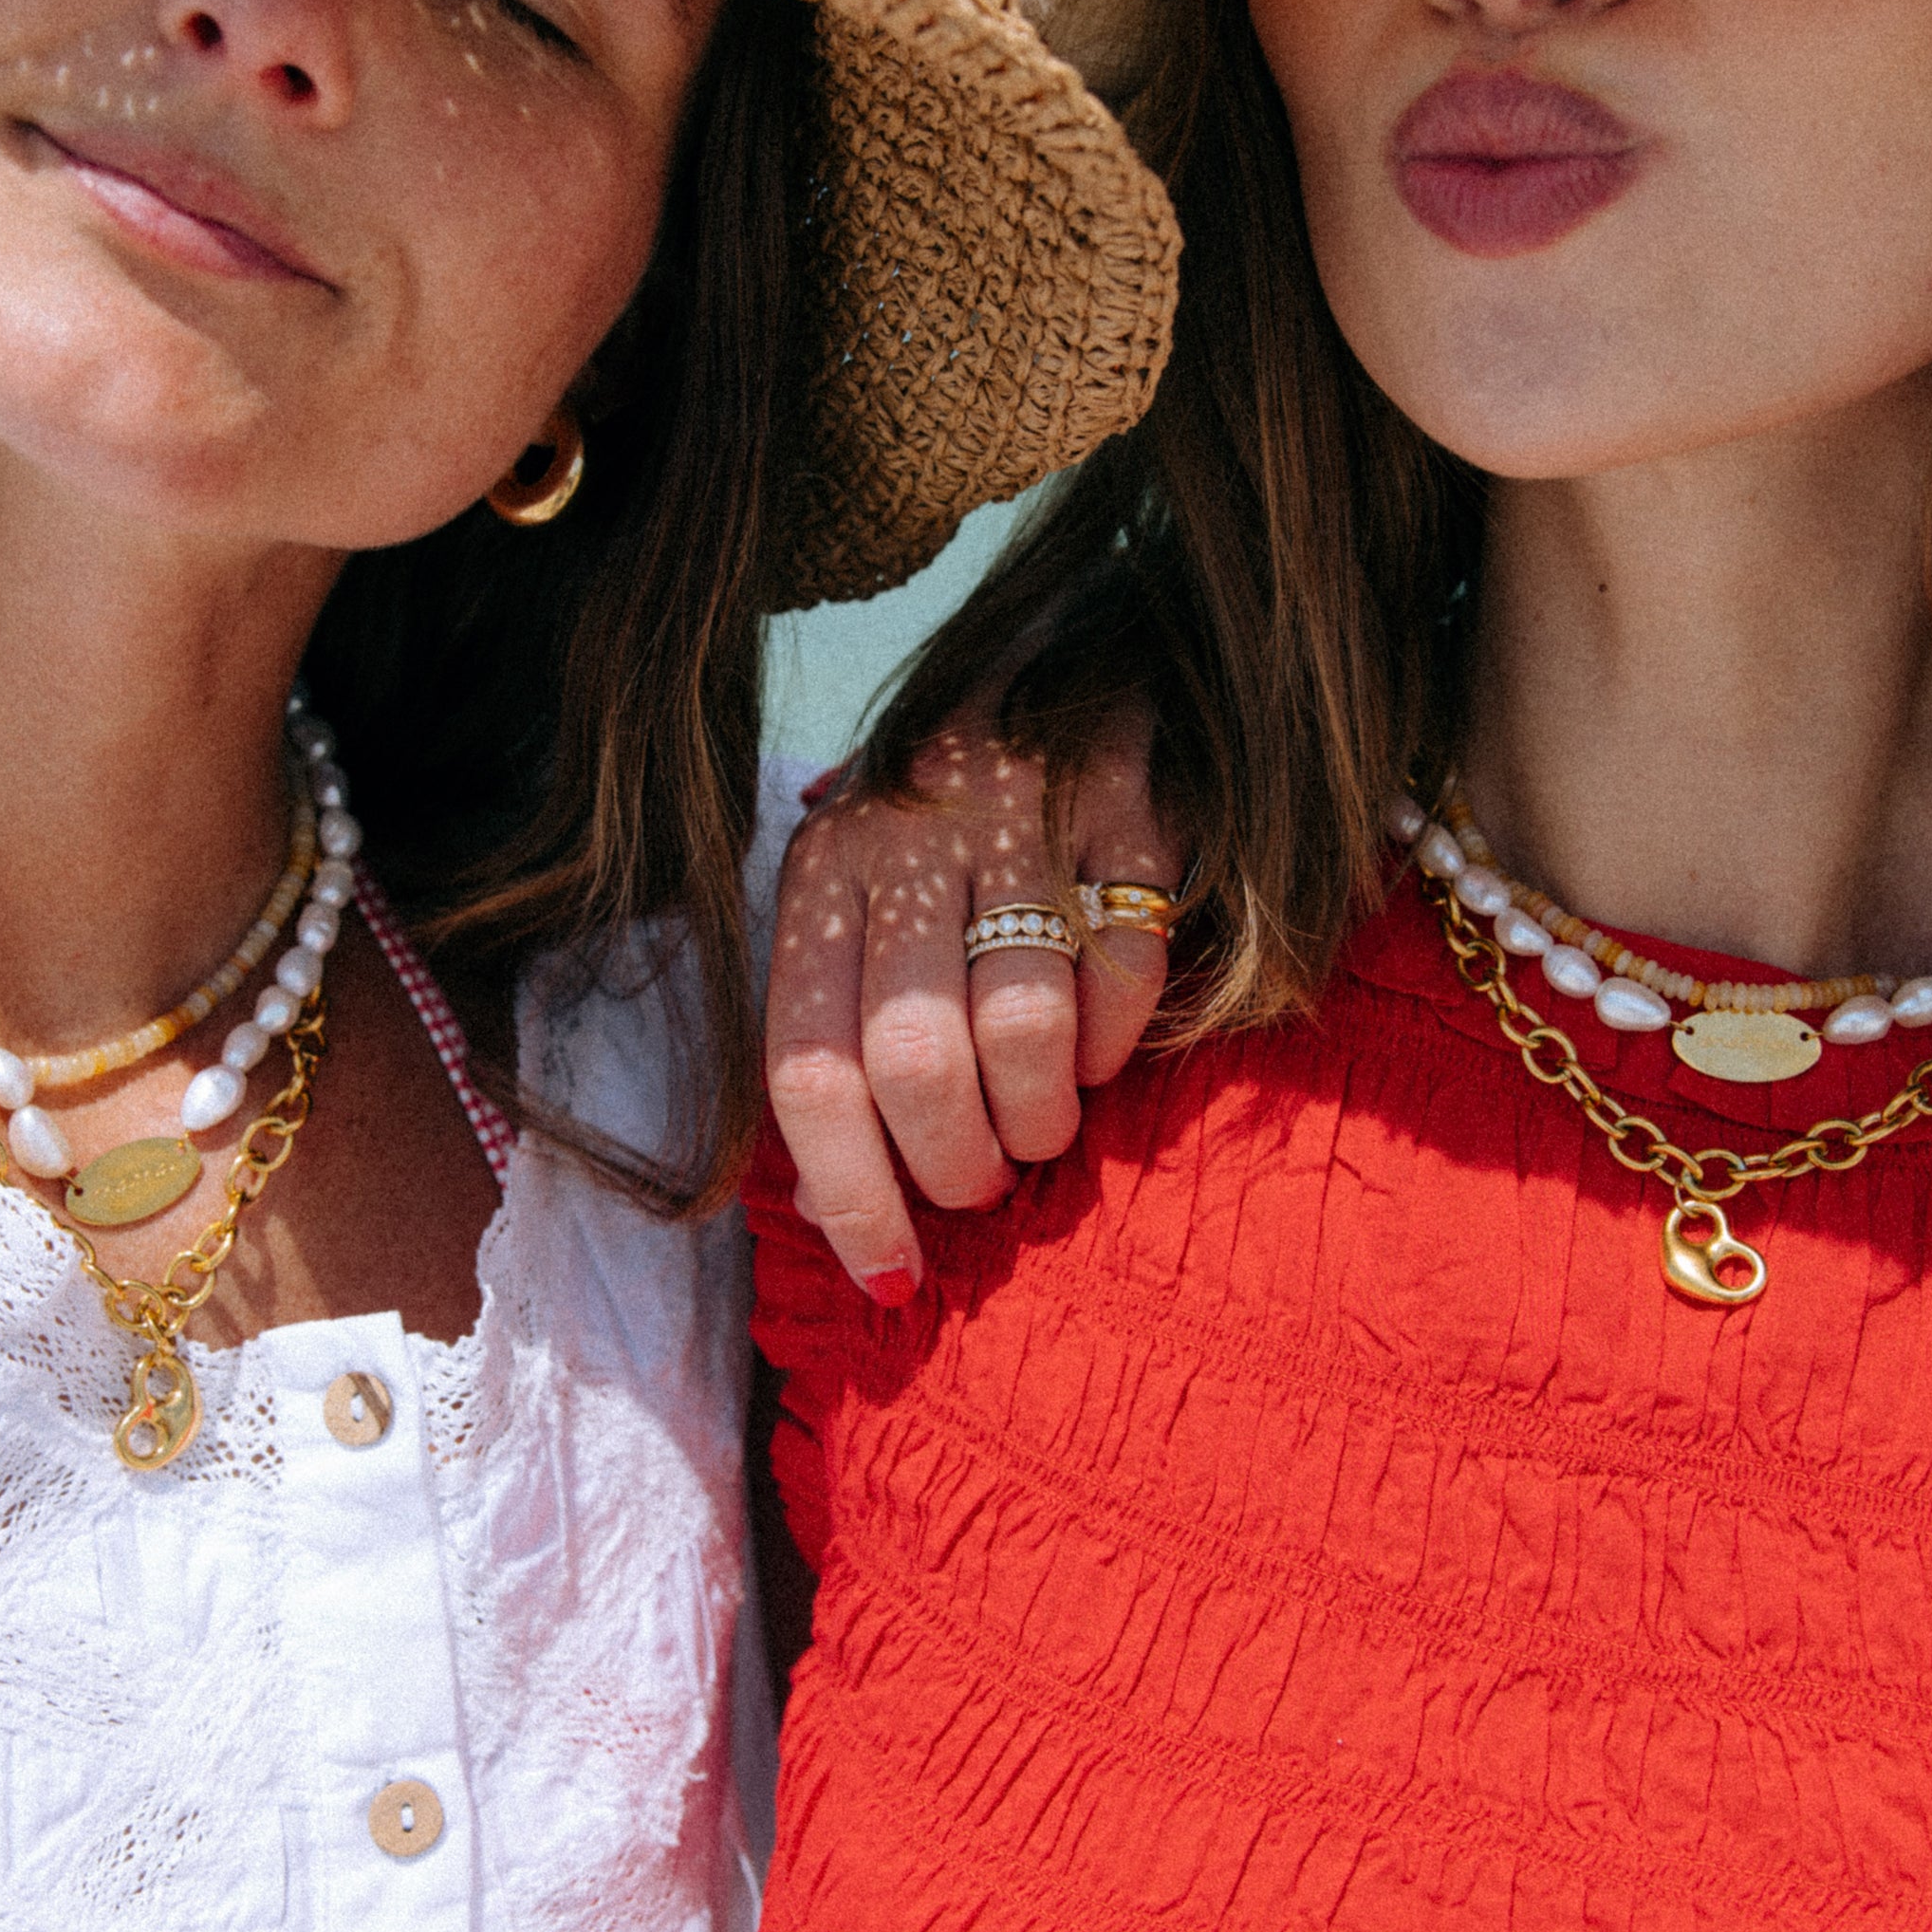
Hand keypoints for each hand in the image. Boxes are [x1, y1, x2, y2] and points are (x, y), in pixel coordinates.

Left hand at [764, 724, 1183, 1301]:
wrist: (1056, 652)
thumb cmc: (943, 833)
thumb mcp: (860, 912)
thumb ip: (840, 1037)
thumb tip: (837, 1215)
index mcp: (816, 877)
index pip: (807, 1070)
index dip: (849, 1197)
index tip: (894, 1279)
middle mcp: (900, 836)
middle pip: (915, 1060)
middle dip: (956, 1163)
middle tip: (983, 1182)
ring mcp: (1012, 810)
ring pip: (1021, 1023)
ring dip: (1041, 1115)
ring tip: (1043, 1128)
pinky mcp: (1120, 794)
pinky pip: (1124, 961)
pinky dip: (1115, 1038)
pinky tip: (1099, 1049)